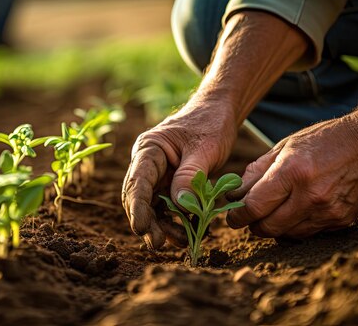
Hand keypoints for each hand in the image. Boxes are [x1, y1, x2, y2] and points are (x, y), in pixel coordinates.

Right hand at [122, 101, 237, 248]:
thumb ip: (190, 176)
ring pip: (153, 207)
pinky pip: (169, 207)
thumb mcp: (205, 148)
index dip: (137, 207)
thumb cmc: (210, 123)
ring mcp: (158, 175)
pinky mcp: (170, 184)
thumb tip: (180, 207)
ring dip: (163, 226)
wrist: (219, 112)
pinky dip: (178, 221)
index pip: (137, 182)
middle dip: (147, 222)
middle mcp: (148, 164)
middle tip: (158, 244)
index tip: (141, 228)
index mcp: (149, 149)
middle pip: (140, 198)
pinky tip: (191, 232)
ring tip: (182, 242)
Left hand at [226, 114, 357, 237]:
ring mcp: (327, 211)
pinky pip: (307, 233)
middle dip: (252, 225)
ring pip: (286, 235)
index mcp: (292, 172)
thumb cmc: (325, 140)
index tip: (232, 216)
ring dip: (273, 227)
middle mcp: (309, 196)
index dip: (237, 216)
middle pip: (267, 227)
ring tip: (272, 212)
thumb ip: (257, 170)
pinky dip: (295, 227)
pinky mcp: (341, 221)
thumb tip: (234, 192)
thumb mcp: (285, 145)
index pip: (254, 207)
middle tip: (248, 217)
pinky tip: (295, 212)